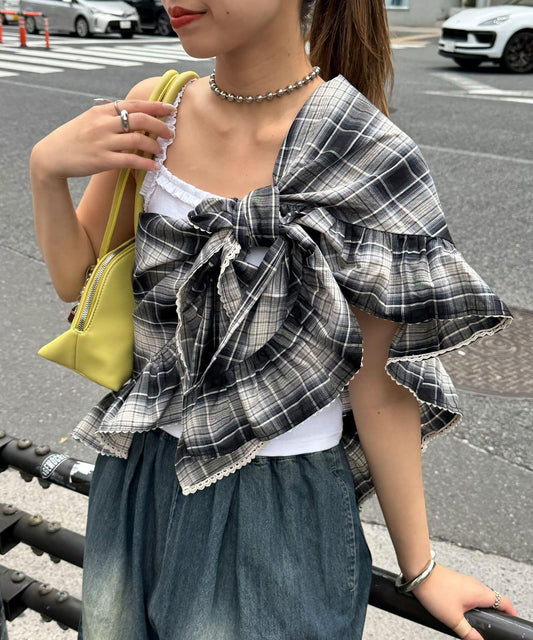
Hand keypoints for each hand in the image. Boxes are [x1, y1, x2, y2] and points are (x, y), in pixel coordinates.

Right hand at [31, 99, 175, 179]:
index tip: (170, 109)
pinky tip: (155, 167)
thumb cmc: (74, 138)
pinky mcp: (102, 160)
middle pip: (140, 120)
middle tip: (170, 134)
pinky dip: (146, 164)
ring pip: (138, 140)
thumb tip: (135, 116)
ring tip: (161, 151)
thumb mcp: (90, 120)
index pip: (134, 104)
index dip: (155, 106)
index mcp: (102, 112)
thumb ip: (111, 117)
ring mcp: (103, 142)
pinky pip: (130, 160)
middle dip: (160, 126)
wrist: (52, 155)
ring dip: (155, 146)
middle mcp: (103, 124)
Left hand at [409, 563, 517, 638]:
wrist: (419, 572)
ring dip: (482, 608)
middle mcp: (476, 585)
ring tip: (476, 621)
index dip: (511, 613)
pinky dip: (471, 603)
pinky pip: (470, 593)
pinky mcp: (457, 581)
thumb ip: (468, 633)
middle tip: (492, 626)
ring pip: (480, 596)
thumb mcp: (453, 619)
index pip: (504, 602)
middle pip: (493, 600)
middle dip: (495, 613)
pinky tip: (462, 611)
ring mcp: (466, 581)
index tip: (511, 622)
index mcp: (481, 593)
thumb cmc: (435, 591)